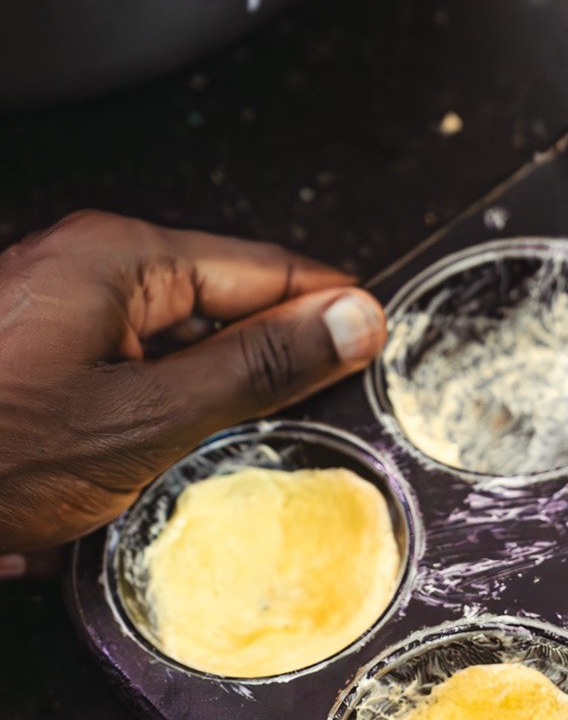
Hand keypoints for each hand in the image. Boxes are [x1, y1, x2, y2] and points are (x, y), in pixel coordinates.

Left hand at [0, 210, 385, 555]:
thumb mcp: (149, 419)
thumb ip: (259, 368)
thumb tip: (350, 320)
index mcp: (120, 255)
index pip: (265, 269)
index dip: (329, 310)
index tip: (379, 344)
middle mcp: (86, 266)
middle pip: (220, 305)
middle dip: (266, 364)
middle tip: (320, 420)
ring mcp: (56, 308)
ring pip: (173, 346)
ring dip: (206, 400)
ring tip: (226, 454)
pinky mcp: (35, 354)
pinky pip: (127, 372)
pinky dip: (154, 416)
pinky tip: (154, 464)